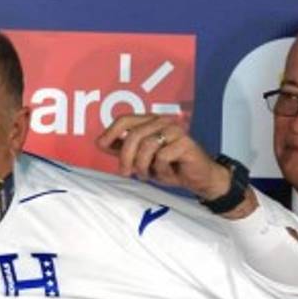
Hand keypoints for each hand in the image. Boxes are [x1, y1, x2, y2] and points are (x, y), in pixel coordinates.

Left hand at [96, 113, 256, 217]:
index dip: (111, 132)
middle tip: (126, 173)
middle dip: (125, 157)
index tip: (101, 146)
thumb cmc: (170, 166)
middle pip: (133, 135)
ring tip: (149, 174)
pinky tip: (168, 173)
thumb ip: (123, 149)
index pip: (125, 120)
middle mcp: (162, 121)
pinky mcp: (185, 143)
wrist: (198, 178)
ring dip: (143, 166)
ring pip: (146, 146)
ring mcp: (175, 130)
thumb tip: (100, 142)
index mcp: (150, 122)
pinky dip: (161, 170)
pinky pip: (162, 157)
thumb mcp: (140, 159)